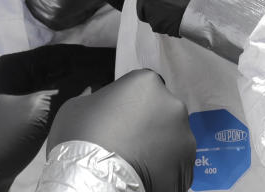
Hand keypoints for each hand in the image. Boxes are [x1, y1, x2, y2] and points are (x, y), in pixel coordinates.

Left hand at [0, 44, 114, 191]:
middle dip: (88, 67)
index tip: (115, 54)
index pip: (60, 52)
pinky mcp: (24, 115)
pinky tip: (90, 100)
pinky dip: (71, 99)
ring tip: (110, 82)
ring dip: (81, 83)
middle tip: (118, 68)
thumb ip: (67, 89)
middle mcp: (18, 75)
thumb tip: (94, 75)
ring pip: (58, 84)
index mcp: (16, 65)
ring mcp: (20, 95)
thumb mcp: (36, 109)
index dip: (89, 54)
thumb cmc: (0, 135)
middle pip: (60, 66)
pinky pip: (52, 100)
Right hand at [47, 69, 195, 191]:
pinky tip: (143, 175)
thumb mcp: (75, 106)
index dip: (129, 103)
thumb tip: (95, 94)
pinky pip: (176, 165)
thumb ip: (93, 96)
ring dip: (158, 146)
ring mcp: (184, 138)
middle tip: (126, 140)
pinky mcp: (188, 168)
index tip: (118, 118)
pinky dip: (163, 170)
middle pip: (161, 111)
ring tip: (134, 161)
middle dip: (148, 123)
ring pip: (171, 139)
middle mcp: (172, 105)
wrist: (92, 183)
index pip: (142, 88)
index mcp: (146, 83)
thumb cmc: (82, 139)